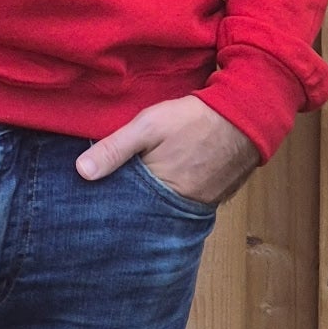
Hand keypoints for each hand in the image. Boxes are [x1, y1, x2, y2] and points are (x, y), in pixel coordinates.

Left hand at [75, 95, 260, 206]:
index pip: (126, 208)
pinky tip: (165, 186)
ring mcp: (200, 204)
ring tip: (136, 194)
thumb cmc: (194, 119)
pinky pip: (186, 203)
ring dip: (152, 202)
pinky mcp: (214, 197)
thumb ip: (115, 148)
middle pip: (146, 212)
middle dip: (130, 206)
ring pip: (166, 209)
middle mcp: (180, 207)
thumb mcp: (149, 126)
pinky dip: (174, 197)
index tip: (92, 201)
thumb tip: (81, 171)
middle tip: (111, 199)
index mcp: (159, 192)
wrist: (246, 116)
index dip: (110, 202)